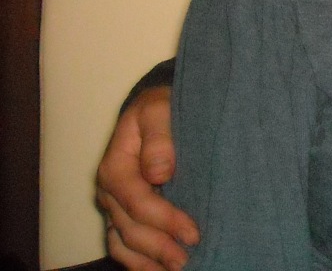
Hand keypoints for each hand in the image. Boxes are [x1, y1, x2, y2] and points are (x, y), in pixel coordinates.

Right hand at [95, 86, 198, 270]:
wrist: (157, 107)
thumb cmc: (161, 107)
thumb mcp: (160, 109)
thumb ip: (159, 137)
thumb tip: (159, 172)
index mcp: (116, 166)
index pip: (138, 202)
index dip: (164, 220)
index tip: (192, 233)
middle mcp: (110, 191)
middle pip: (130, 228)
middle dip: (158, 247)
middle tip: (187, 261)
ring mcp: (115, 205)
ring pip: (123, 242)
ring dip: (147, 261)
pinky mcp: (123, 213)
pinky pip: (122, 244)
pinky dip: (137, 261)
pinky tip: (157, 270)